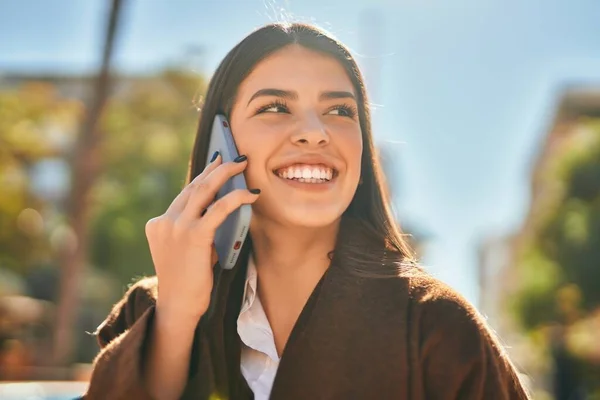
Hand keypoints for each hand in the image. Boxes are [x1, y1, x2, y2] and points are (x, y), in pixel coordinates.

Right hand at [144, 152, 258, 322]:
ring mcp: (177, 227)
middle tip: (234, 159)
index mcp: (158, 224)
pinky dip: (236, 198)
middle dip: (216, 168)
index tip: (216, 162)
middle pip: (194, 186)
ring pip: (205, 190)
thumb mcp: (185, 250)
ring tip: (242, 166)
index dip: (203, 176)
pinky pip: (218, 209)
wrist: (178, 306)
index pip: (185, 194)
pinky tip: (250, 194)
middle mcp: (164, 221)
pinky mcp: (194, 235)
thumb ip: (195, 229)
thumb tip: (220, 209)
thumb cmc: (187, 281)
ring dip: (226, 174)